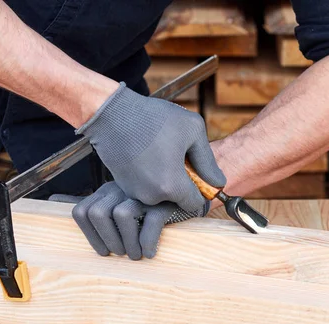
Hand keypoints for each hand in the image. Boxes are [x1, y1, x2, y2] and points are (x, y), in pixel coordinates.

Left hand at [51, 182, 207, 259]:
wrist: (188, 196)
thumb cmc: (150, 203)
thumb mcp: (118, 200)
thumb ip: (91, 201)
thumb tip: (54, 200)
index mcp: (107, 190)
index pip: (82, 210)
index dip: (89, 236)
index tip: (103, 251)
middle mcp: (122, 188)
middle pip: (98, 213)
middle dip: (107, 240)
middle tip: (121, 254)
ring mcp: (144, 193)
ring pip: (121, 215)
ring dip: (127, 242)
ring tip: (137, 255)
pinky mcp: (165, 201)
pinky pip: (150, 221)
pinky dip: (148, 242)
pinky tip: (152, 252)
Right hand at [77, 83, 225, 212]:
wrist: (110, 113)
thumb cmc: (153, 118)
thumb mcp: (192, 130)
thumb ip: (208, 160)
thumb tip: (218, 183)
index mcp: (171, 186)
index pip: (196, 205)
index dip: (202, 193)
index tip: (201, 179)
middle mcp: (151, 197)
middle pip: (177, 200)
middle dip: (183, 184)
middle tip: (179, 158)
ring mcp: (134, 193)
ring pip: (160, 195)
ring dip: (165, 180)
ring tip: (161, 153)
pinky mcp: (122, 187)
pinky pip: (145, 188)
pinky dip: (150, 176)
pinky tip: (147, 155)